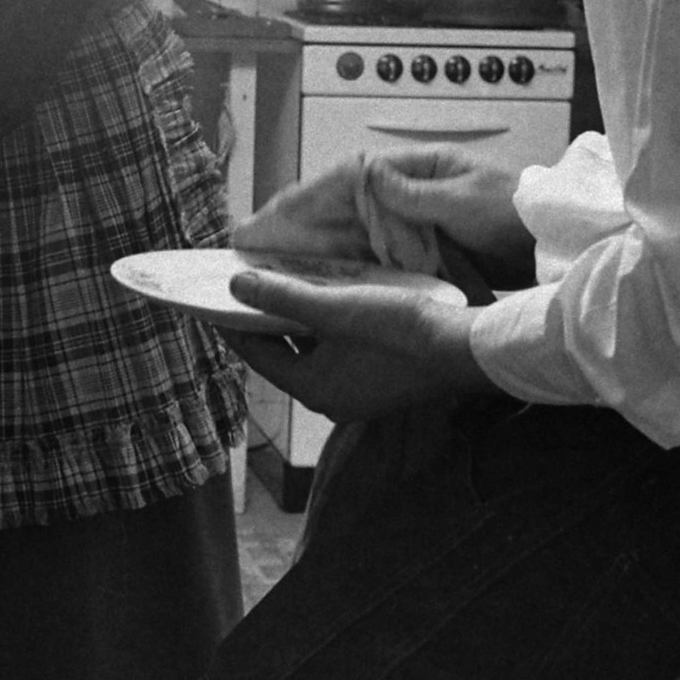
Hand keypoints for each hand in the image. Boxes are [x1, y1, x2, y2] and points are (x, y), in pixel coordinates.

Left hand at [225, 257, 492, 419]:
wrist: (466, 349)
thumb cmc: (399, 332)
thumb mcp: (335, 309)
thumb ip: (282, 298)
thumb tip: (235, 287)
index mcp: (314, 389)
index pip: (257, 355)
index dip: (233, 324)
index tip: (213, 300)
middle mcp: (332, 397)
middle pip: (284, 353)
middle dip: (266, 319)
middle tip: (247, 284)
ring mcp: (359, 390)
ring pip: (313, 350)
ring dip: (298, 319)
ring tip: (284, 282)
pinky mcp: (381, 377)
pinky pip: (339, 349)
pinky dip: (326, 325)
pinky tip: (330, 296)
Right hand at [231, 145, 530, 280]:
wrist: (553, 241)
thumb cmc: (515, 212)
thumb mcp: (465, 198)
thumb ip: (415, 191)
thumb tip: (369, 173)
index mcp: (413, 168)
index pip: (344, 178)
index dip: (303, 198)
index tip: (270, 217)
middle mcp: (405, 191)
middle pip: (338, 206)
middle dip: (294, 224)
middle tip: (251, 243)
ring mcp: (411, 219)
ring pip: (347, 231)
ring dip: (309, 246)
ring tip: (270, 261)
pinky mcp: (420, 248)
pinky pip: (368, 253)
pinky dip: (339, 262)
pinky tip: (316, 277)